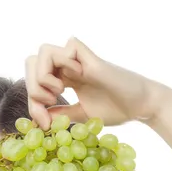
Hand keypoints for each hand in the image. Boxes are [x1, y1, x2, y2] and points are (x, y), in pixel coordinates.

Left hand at [25, 36, 168, 129]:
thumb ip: (62, 115)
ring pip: (43, 51)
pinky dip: (65, 65)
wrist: (139, 106)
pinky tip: (77, 80)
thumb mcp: (81, 116)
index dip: (32, 103)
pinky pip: (67, 47)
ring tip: (59, 91)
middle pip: (32, 62)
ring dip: (43, 75)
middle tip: (49, 103)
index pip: (34, 82)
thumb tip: (40, 120)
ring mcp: (78, 60)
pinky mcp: (91, 58)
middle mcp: (68, 67)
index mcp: (64, 79)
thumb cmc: (116, 109)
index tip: (43, 123)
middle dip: (32, 86)